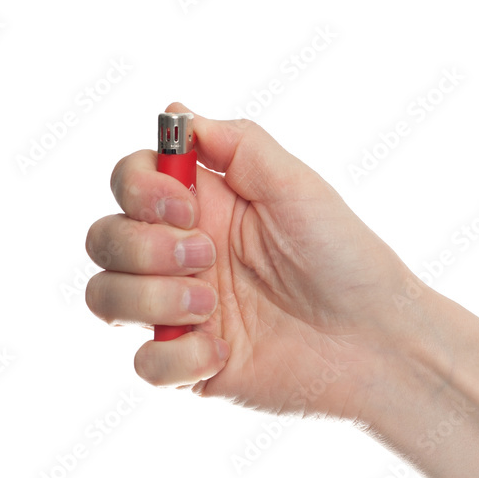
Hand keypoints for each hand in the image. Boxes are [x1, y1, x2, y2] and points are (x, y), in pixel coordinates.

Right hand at [85, 103, 425, 420]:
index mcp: (203, 207)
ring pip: (103, 299)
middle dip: (140, 247)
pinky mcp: (191, 366)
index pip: (128, 182)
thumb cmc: (345, 256)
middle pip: (101, 239)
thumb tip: (176, 111)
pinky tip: (226, 352)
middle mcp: (181, 257)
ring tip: (213, 305)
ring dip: (150, 299)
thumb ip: (237, 143)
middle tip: (206, 256)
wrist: (377, 338)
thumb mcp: (296, 184)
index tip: (184, 205)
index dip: (138, 190)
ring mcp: (180, 312)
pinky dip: (177, 356)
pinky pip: (144, 364)